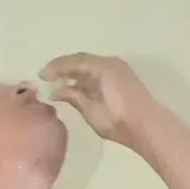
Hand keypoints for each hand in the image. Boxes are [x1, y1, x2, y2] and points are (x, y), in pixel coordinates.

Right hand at [39, 53, 156, 146]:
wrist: (148, 127)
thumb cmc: (118, 120)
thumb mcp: (91, 110)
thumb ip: (73, 96)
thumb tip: (56, 91)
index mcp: (102, 67)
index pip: (73, 61)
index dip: (55, 68)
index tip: (41, 76)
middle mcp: (110, 63)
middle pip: (82, 60)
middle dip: (63, 68)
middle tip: (47, 78)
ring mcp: (118, 69)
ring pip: (90, 66)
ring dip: (74, 73)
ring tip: (59, 84)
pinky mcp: (122, 79)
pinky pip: (98, 72)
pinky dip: (85, 77)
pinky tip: (77, 88)